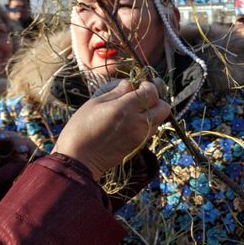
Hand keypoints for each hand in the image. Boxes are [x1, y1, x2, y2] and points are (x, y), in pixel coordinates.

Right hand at [53, 79, 168, 179]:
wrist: (79, 160)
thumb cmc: (81, 128)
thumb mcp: (94, 103)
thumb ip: (115, 92)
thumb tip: (129, 84)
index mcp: (125, 109)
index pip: (151, 92)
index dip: (148, 86)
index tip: (139, 85)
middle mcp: (138, 123)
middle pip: (164, 107)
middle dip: (156, 99)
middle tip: (141, 98)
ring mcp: (141, 136)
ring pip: (160, 119)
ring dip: (152, 112)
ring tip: (135, 111)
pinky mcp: (139, 146)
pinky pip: (151, 130)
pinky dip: (147, 124)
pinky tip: (132, 122)